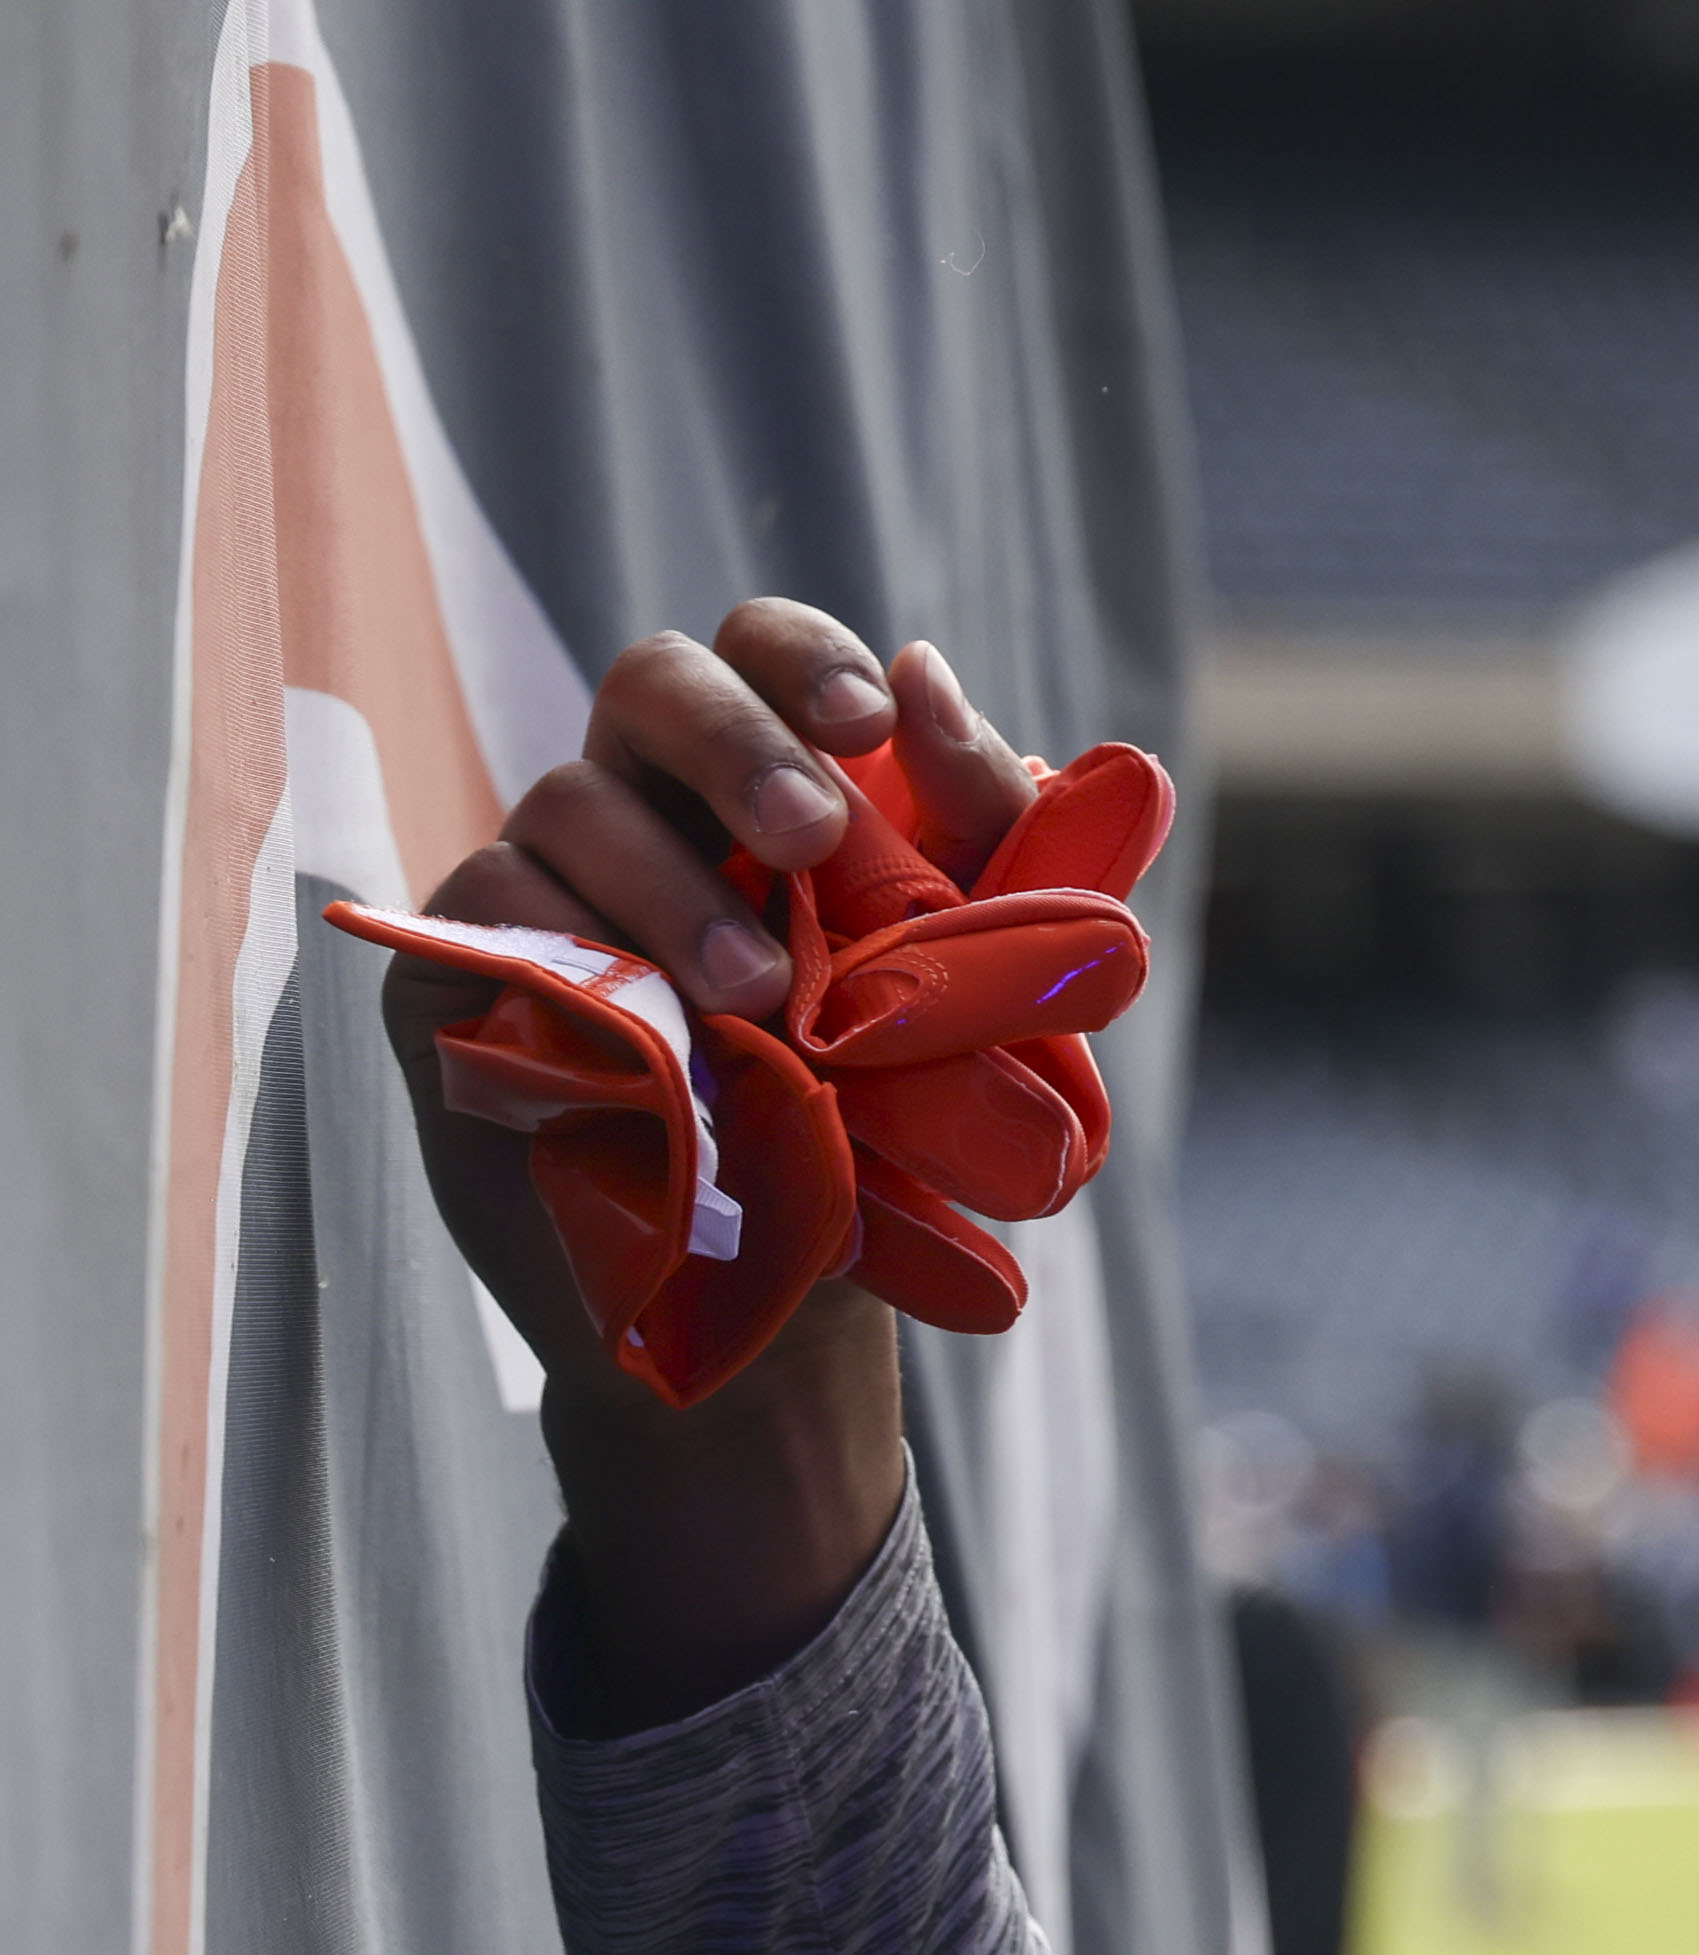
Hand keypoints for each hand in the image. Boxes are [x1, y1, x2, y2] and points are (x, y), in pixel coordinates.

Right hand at [383, 602, 1036, 1722]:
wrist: (789, 1302)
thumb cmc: (883, 1128)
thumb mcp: (968, 984)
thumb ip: (983, 837)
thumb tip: (930, 676)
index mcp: (763, 791)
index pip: (759, 652)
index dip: (803, 661)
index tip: (869, 723)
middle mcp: (646, 813)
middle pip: (650, 681)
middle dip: (733, 739)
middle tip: (810, 835)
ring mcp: (541, 890)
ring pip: (566, 804)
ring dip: (673, 892)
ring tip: (761, 1001)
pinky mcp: (458, 981)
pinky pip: (484, 918)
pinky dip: (570, 962)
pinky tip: (650, 1040)